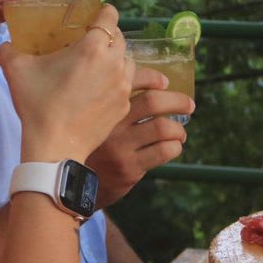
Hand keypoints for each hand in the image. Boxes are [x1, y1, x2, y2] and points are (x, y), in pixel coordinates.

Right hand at [0, 5, 133, 163]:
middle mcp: (114, 63)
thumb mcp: (16, 70)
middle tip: (92, 41)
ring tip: (100, 65)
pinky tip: (103, 89)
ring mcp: (123, 87)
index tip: (96, 15)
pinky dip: (118, 83)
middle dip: (108, 36)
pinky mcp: (124, 106)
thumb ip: (9, 50)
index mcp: (92, 48)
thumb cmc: (38, 105)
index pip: (109, 16)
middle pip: (120, 38)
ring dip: (117, 59)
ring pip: (128, 62)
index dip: (104, 12)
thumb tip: (5, 45)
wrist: (55, 146)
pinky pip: (127, 86)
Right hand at [87, 68, 192, 208]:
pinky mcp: (128, 167)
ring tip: (179, 133)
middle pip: (153, 101)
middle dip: (177, 101)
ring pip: (162, 127)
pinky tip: (172, 147)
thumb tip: (156, 88)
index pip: (131, 80)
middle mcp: (110, 124)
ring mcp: (120, 146)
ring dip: (178, 129)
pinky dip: (174, 147)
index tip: (165, 82)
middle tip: (189, 105)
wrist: (73, 185)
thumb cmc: (92, 147)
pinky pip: (163, 151)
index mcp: (102, 106)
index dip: (153, 77)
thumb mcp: (95, 121)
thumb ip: (114, 105)